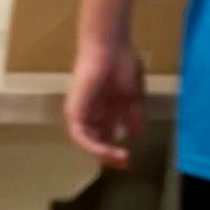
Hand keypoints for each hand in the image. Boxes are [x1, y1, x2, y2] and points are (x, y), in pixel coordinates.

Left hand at [64, 37, 145, 168]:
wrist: (110, 45)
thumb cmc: (122, 62)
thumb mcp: (133, 95)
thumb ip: (134, 116)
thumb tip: (136, 137)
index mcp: (104, 111)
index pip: (106, 138)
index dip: (116, 152)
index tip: (129, 160)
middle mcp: (90, 115)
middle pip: (97, 143)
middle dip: (110, 156)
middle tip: (125, 163)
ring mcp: (81, 113)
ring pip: (89, 142)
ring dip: (103, 153)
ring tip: (119, 158)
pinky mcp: (74, 111)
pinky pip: (80, 136)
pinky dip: (92, 144)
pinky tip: (105, 150)